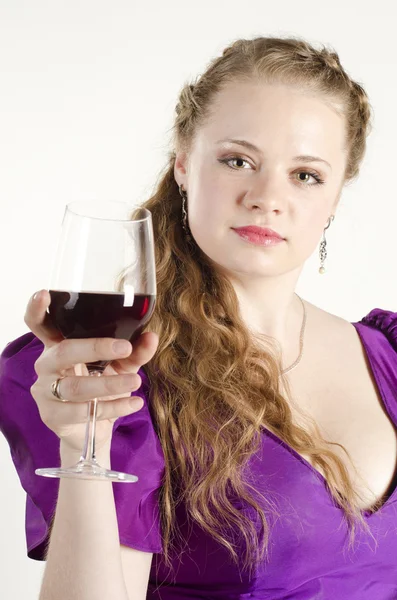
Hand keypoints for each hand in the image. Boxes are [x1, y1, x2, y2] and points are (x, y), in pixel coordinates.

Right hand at [24, 290, 158, 451]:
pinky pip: (83, 412)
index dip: (38, 309)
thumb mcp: (121, 365)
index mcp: (59, 344)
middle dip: (96, 348)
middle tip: (124, 348)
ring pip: (76, 386)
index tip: (44, 294)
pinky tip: (133, 403)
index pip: (41, 324)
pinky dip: (113, 407)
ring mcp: (46, 391)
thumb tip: (152, 337)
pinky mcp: (52, 416)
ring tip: (135, 382)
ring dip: (110, 384)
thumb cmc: (101, 386)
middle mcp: (47, 364)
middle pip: (64, 351)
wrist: (93, 430)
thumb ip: (134, 351)